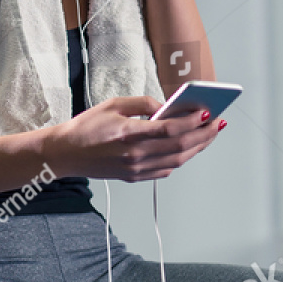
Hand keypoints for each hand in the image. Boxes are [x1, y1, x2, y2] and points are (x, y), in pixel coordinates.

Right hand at [47, 96, 219, 181]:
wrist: (65, 154)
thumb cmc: (86, 128)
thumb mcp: (112, 105)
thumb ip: (143, 104)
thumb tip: (167, 106)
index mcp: (129, 134)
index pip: (170, 129)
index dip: (192, 121)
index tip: (206, 111)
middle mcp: (135, 155)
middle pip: (180, 147)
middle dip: (204, 134)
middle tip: (217, 122)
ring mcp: (136, 169)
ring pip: (177, 161)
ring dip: (198, 148)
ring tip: (209, 135)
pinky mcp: (134, 177)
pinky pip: (166, 170)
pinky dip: (181, 159)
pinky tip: (188, 148)